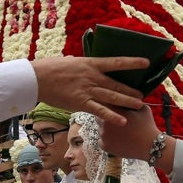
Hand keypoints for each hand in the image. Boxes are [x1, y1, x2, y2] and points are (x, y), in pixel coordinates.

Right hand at [31, 56, 149, 124]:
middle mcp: (92, 76)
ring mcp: (87, 90)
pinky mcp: (80, 103)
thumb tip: (82, 62)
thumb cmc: (49, 68)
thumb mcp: (68, 61)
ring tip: (140, 105)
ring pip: (112, 96)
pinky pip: (99, 111)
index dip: (132, 62)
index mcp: (90, 63)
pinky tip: (122, 121)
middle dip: (131, 89)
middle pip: (116, 83)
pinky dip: (112, 116)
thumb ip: (79, 64)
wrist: (36, 79)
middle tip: (143, 94)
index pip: (116, 62)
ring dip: (127, 101)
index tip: (146, 63)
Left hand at [98, 105, 170, 169]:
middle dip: (106, 118)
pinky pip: (102, 141)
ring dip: (106, 129)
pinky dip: (108, 140)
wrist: (150, 145)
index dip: (110, 107)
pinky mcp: (105, 146)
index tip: (115, 109)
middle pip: (99, 116)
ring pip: (100, 129)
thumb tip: (127, 98)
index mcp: (113, 110)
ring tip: (118, 132)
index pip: (105, 104)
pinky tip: (117, 139)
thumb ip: (131, 102)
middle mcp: (105, 121)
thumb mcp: (142, 108)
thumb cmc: (147, 126)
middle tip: (115, 121)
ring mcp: (103, 135)